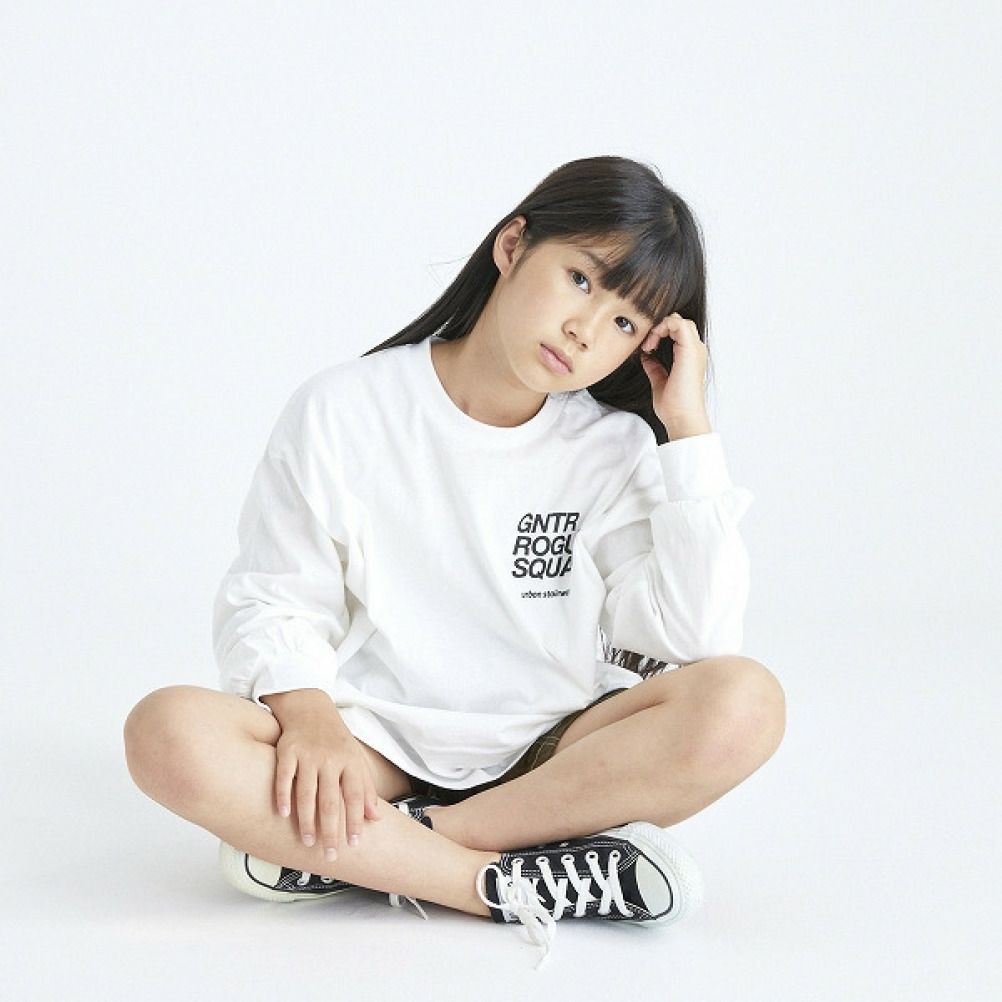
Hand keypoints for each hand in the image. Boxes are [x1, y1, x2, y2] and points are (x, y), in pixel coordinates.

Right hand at [271, 706, 381, 860]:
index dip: (355, 820)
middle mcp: (330, 759)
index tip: (354, 844)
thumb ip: (366, 789)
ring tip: (307, 843)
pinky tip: (283, 814)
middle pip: (331, 800)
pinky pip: (284, 776)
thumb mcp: (356, 759)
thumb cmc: (336, 741)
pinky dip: (283, 795)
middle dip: (330, 830)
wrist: (311, 708)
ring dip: (307, 820)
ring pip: (307, 792)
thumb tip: (376, 819)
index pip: (355, 796)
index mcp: (350, 762)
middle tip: (330, 854)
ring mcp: (308, 754)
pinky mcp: (287, 750)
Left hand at [639, 312, 711, 435]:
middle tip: (647, 345)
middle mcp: (695, 351)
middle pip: (678, 322)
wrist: (681, 417)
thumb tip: (646, 356)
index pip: (677, 331)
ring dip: (659, 327)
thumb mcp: (659, 381)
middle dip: (659, 328)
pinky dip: (662, 327)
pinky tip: (652, 344)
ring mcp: (694, 349)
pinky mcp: (689, 350)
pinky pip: (677, 323)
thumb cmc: (673, 406)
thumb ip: (654, 367)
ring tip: (649, 345)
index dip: (660, 333)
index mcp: (690, 357)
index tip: (646, 348)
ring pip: (678, 320)